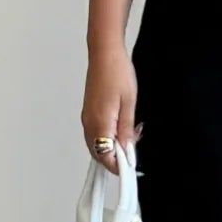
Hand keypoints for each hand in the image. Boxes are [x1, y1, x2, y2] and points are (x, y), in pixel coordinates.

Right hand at [81, 47, 141, 173]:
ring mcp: (87, 117)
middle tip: (135, 149)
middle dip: (117, 157)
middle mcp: (89, 123)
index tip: (132, 168)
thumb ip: (127, 131)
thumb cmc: (117, 72)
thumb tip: (127, 151)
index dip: (119, 166)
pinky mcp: (89, 112)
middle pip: (100, 153)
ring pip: (98, 144)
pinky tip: (122, 128)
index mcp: (99, 123)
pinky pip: (97, 133)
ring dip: (114, 147)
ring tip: (131, 136)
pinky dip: (109, 136)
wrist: (105, 53)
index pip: (106, 157)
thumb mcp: (129, 104)